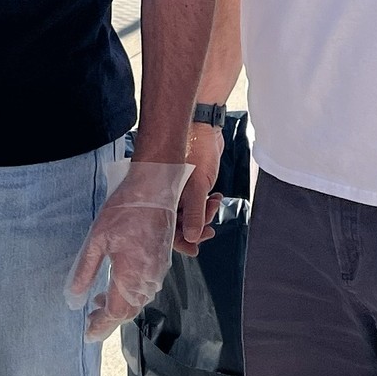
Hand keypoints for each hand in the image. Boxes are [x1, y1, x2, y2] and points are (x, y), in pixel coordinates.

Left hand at [65, 160, 191, 342]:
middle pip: (128, 311)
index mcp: (131, 276)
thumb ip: (85, 271)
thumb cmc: (125, 210)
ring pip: (138, 301)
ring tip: (97, 304)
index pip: (115, 313)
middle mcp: (147, 279)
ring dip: (119, 308)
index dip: (101, 326)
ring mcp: (157, 271)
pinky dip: (130, 295)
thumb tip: (75, 297)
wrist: (155, 189)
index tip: (88, 334)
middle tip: (90, 323)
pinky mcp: (161, 261)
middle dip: (108, 320)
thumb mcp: (96, 240)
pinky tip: (116, 286)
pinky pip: (146, 288)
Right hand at [176, 121, 224, 254]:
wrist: (205, 127)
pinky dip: (206, 203)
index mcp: (162, 197)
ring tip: (214, 203)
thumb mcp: (197, 187)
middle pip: (178, 223)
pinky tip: (215, 197)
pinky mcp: (189, 184)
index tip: (195, 248)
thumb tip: (193, 238)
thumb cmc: (195, 150)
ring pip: (189, 214)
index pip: (166, 228)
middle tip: (210, 230)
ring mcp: (178, 190)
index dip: (180, 241)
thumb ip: (195, 214)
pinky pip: (196, 202)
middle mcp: (167, 195)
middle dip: (196, 227)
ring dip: (204, 214)